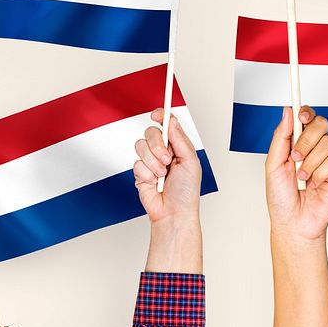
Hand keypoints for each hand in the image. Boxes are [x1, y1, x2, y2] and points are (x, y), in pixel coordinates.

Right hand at [133, 108, 201, 225]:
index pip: (167, 125)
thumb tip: (171, 121)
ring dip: (153, 162)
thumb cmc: (186, 191)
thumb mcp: (190, 161)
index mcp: (178, 146)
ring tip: (162, 174)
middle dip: (158, 145)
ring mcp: (150, 161)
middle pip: (151, 132)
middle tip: (167, 159)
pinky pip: (137, 163)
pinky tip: (154, 182)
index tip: (157, 114)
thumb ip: (180, 139)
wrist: (174, 212)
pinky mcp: (140, 172)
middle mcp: (163, 151)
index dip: (161, 116)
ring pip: (141, 146)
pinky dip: (147, 173)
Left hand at [265, 106, 327, 241]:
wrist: (292, 223)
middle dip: (307, 140)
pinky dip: (320, 174)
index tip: (301, 116)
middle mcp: (314, 149)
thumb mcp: (273, 164)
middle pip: (321, 125)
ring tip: (302, 177)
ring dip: (310, 163)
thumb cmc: (281, 197)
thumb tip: (287, 112)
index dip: (306, 113)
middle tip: (296, 156)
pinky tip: (313, 185)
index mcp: (298, 143)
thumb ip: (281, 136)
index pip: (307, 118)